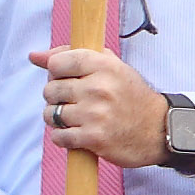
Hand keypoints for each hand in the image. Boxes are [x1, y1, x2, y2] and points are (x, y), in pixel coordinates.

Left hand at [26, 43, 173, 171]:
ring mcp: (95, 114)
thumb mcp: (111, 67)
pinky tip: (79, 133)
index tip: (68, 79)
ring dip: (58, 119)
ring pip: (51, 114)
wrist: (159, 130)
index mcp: (104, 65)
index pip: (57, 62)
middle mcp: (99, 88)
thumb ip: (72, 56)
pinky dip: (64, 137)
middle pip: (50, 89)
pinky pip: (58, 136)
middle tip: (75, 102)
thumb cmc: (131, 96)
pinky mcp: (94, 138)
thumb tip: (34, 56)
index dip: (57, 72)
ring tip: (76, 119)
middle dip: (57, 97)